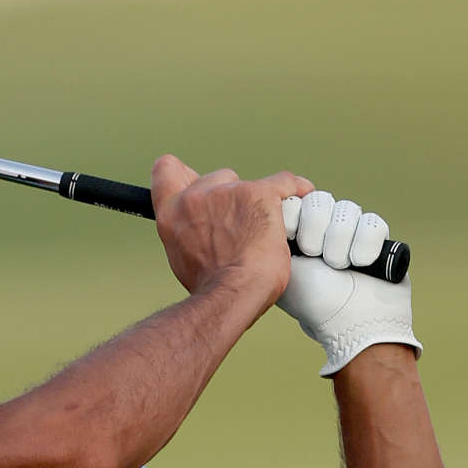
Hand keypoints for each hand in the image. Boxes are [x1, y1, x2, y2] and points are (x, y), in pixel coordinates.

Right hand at [152, 155, 303, 321]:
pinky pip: (285, 183)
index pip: (166, 170)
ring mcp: (226, 192)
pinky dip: (295, 190)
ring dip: (260, 203)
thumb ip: (190, 234)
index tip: (198, 185)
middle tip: (243, 228)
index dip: (184, 173)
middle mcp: (194, 197)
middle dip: (232, 198)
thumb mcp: (185, 258)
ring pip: (250, 185)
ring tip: (269, 232)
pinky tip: (302, 197)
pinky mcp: (258, 194)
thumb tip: (204, 230)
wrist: (231, 296)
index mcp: (171, 214)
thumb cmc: (212, 288)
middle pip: (218, 178)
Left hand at [276, 190, 418, 375]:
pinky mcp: (377, 238)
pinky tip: (360, 264)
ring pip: (347, 209)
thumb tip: (279, 206)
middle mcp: (325, 230)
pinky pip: (372, 222)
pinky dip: (365, 245)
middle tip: (316, 257)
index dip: (297, 218)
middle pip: (321, 200)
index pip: (297, 199)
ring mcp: (352, 232)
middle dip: (317, 231)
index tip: (297, 244)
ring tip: (339, 267)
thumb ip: (274, 235)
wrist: (352, 322)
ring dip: (340, 241)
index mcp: (300, 235)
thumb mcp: (282, 267)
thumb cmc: (314, 302)